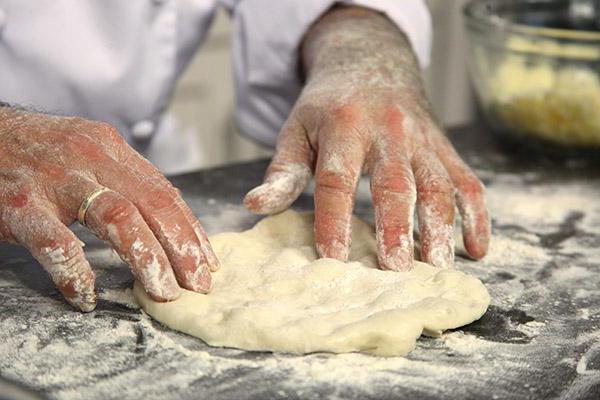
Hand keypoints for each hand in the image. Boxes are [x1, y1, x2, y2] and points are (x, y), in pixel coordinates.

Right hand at [0, 107, 218, 310]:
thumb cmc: (36, 153)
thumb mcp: (86, 153)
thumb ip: (123, 181)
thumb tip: (166, 220)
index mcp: (110, 148)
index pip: (164, 191)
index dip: (190, 229)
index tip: (207, 260)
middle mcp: (89, 158)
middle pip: (152, 204)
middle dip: (182, 248)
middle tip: (198, 283)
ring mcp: (55, 181)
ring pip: (118, 218)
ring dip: (147, 259)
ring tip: (163, 291)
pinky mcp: (20, 205)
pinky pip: (57, 244)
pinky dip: (76, 273)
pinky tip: (86, 295)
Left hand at [244, 7, 489, 270]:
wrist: (370, 63)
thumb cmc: (327, 107)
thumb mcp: (296, 130)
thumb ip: (282, 171)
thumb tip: (254, 205)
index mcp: (343, 126)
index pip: (337, 179)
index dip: (333, 219)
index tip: (332, 257)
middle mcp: (388, 131)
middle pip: (395, 182)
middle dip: (397, 226)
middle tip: (396, 268)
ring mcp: (422, 139)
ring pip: (438, 183)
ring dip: (441, 226)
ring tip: (438, 266)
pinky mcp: (444, 147)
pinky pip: (467, 181)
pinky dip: (476, 215)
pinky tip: (476, 249)